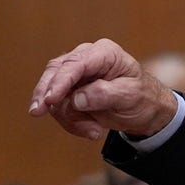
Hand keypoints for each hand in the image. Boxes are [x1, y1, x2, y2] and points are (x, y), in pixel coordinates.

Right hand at [29, 38, 175, 140]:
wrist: (146, 111)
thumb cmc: (143, 98)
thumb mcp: (131, 96)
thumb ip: (105, 94)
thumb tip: (77, 98)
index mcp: (104, 53)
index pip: (75, 64)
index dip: (60, 81)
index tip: (50, 100)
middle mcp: (86, 59)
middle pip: (55, 73)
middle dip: (49, 96)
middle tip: (38, 113)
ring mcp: (76, 75)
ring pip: (54, 94)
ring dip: (70, 118)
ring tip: (94, 132)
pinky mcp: (70, 91)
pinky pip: (59, 108)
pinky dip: (71, 123)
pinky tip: (92, 131)